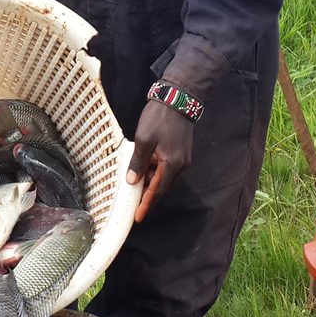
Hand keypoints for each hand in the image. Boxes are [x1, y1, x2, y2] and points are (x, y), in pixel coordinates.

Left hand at [126, 99, 192, 222]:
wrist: (178, 99)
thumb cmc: (159, 118)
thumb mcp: (144, 140)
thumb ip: (138, 163)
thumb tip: (132, 181)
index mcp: (172, 164)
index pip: (157, 191)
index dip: (146, 204)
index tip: (138, 217)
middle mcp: (181, 165)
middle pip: (161, 186)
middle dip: (147, 195)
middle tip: (133, 204)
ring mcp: (183, 159)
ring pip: (164, 177)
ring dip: (150, 182)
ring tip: (134, 183)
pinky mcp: (181, 152)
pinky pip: (167, 168)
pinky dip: (155, 172)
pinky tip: (144, 168)